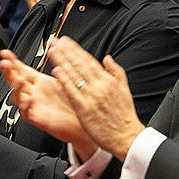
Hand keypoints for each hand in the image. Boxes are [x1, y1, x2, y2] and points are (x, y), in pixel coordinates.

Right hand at [0, 49, 90, 148]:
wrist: (82, 122)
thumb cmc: (74, 102)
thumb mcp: (65, 79)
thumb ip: (58, 65)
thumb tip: (55, 48)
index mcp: (39, 82)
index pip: (21, 69)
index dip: (13, 61)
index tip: (6, 53)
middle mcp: (34, 93)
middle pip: (15, 80)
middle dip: (9, 71)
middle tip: (5, 63)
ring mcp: (34, 105)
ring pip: (17, 96)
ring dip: (16, 87)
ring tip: (19, 78)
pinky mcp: (37, 118)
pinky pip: (26, 112)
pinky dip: (25, 106)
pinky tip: (27, 99)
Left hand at [48, 37, 144, 161]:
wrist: (126, 137)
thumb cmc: (124, 116)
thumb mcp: (125, 89)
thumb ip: (116, 71)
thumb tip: (108, 58)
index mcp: (108, 80)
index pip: (89, 60)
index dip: (76, 49)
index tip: (66, 41)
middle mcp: (99, 86)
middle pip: (79, 64)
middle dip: (65, 51)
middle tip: (55, 41)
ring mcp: (91, 97)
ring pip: (74, 75)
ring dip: (62, 61)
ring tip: (52, 51)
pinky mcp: (84, 109)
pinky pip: (72, 91)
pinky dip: (64, 80)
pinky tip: (56, 71)